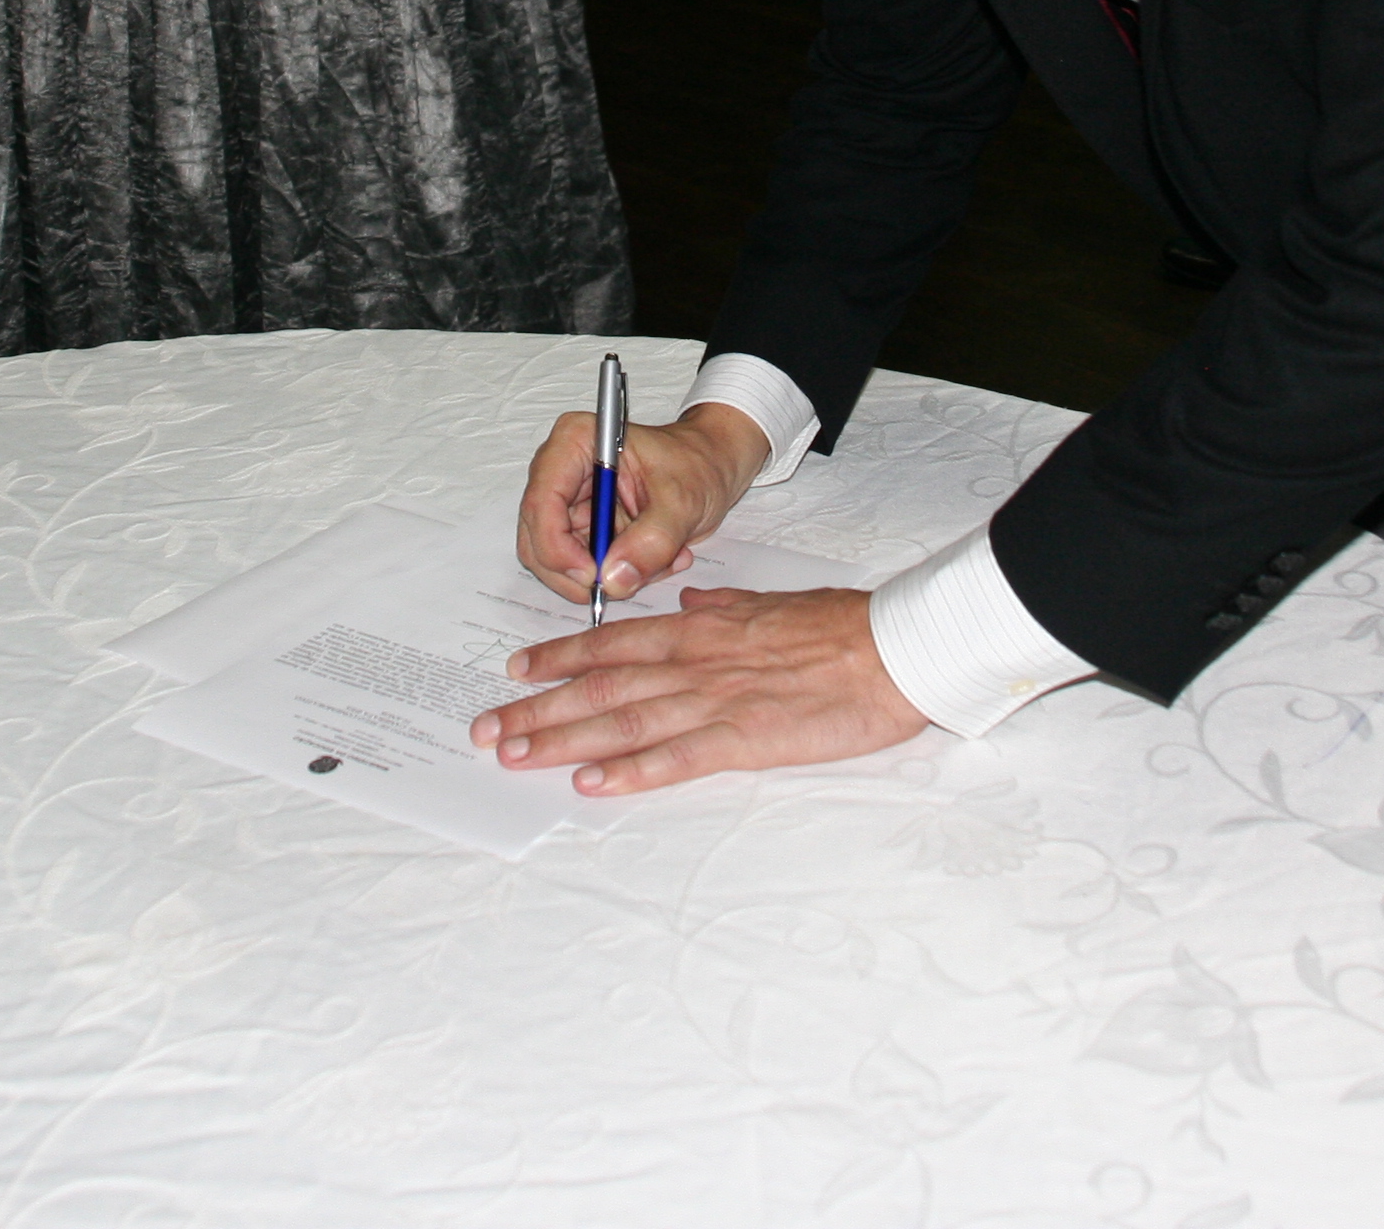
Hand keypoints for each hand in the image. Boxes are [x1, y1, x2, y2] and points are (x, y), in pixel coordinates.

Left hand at [469, 586, 927, 795]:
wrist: (895, 648)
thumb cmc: (842, 626)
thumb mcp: (771, 602)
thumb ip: (723, 607)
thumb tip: (688, 599)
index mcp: (702, 628)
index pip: (613, 641)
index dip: (559, 657)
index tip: (516, 670)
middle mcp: (696, 661)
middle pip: (600, 685)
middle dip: (538, 707)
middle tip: (488, 728)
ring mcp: (717, 701)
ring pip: (623, 720)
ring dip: (563, 740)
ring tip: (516, 756)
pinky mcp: (747, 739)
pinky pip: (678, 758)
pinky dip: (631, 771)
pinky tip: (593, 784)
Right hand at [514, 402, 769, 605]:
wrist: (713, 467)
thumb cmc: (698, 463)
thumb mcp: (683, 500)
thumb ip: (651, 541)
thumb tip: (613, 580)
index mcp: (575, 443)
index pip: (541, 502)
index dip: (557, 547)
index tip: (592, 575)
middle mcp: (562, 472)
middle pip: (539, 539)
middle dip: (579, 571)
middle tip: (622, 583)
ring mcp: (570, 503)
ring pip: (559, 562)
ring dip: (607, 575)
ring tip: (658, 561)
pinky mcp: (584, 529)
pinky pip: (584, 569)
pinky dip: (620, 575)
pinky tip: (658, 559)